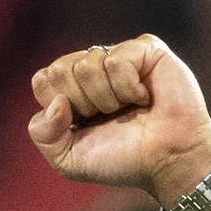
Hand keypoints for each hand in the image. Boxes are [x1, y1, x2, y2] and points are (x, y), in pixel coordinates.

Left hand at [28, 36, 210, 204]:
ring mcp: (119, 56)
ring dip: (108, 99)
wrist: (167, 161)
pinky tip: (145, 97)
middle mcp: (93, 69)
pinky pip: (117, 60)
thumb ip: (43, 136)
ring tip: (129, 108)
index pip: (42, 80)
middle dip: (83, 104)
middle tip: (109, 117)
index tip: (84, 125)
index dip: (61, 107)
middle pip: (60, 69)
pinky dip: (129, 88)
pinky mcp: (146, 49)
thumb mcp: (69, 161)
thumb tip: (56, 102)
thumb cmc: (124, 159)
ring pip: (87, 65)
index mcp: (72, 91)